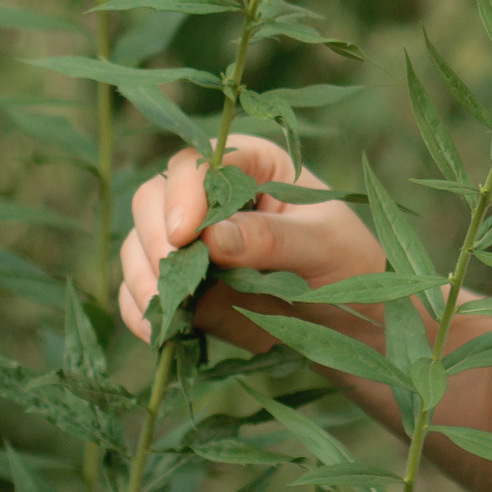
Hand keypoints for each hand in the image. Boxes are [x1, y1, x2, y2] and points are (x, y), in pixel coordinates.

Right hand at [117, 135, 385, 347]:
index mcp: (254, 166)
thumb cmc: (349, 266)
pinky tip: (157, 329)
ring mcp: (191, 242)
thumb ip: (271, 239)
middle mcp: (213, 197)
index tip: (185, 234)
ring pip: (139, 241)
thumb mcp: (324, 246)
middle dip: (155, 235)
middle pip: (154, 196)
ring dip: (143, 275)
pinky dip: (139, 309)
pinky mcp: (181, 285)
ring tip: (165, 308)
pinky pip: (139, 291)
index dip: (185, 192)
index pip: (202, 162)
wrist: (352, 323)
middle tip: (170, 275)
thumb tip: (211, 237)